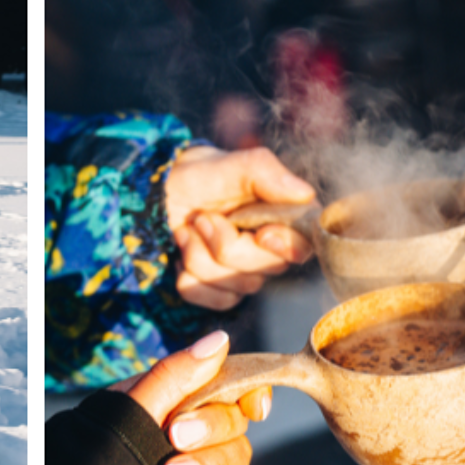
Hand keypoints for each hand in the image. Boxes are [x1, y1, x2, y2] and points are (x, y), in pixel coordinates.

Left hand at [120, 330, 269, 464]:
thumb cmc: (106, 440)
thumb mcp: (134, 403)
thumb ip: (176, 374)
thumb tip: (220, 339)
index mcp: (189, 393)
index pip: (240, 384)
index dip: (255, 392)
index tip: (253, 407)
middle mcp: (204, 424)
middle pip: (237, 422)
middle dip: (209, 431)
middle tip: (174, 438)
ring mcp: (209, 460)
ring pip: (238, 459)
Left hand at [165, 146, 316, 309]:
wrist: (159, 193)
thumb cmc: (201, 175)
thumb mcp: (232, 165)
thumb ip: (267, 172)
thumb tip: (304, 194)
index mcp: (283, 218)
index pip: (306, 246)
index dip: (286, 245)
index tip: (261, 233)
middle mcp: (270, 249)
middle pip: (267, 269)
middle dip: (227, 244)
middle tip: (204, 217)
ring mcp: (245, 271)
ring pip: (238, 286)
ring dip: (202, 255)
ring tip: (189, 228)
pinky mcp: (220, 289)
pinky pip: (215, 300)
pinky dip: (190, 276)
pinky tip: (185, 250)